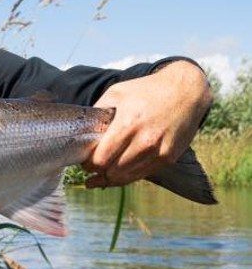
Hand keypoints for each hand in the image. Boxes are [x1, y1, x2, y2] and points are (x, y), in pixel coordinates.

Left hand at [83, 61, 211, 187]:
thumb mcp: (116, 93)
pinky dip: (128, 176)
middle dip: (98, 172)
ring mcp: (159, 151)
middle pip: (112, 172)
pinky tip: (119, 174)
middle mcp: (145, 140)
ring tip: (101, 176)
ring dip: (112, 178)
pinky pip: (142, 175)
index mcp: (128, 124)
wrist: (186, 90)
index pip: (101, 159)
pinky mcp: (169, 157)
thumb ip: (97, 112)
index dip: (88, 164)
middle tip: (92, 168)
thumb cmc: (147, 90)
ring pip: (127, 177)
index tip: (84, 162)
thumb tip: (81, 131)